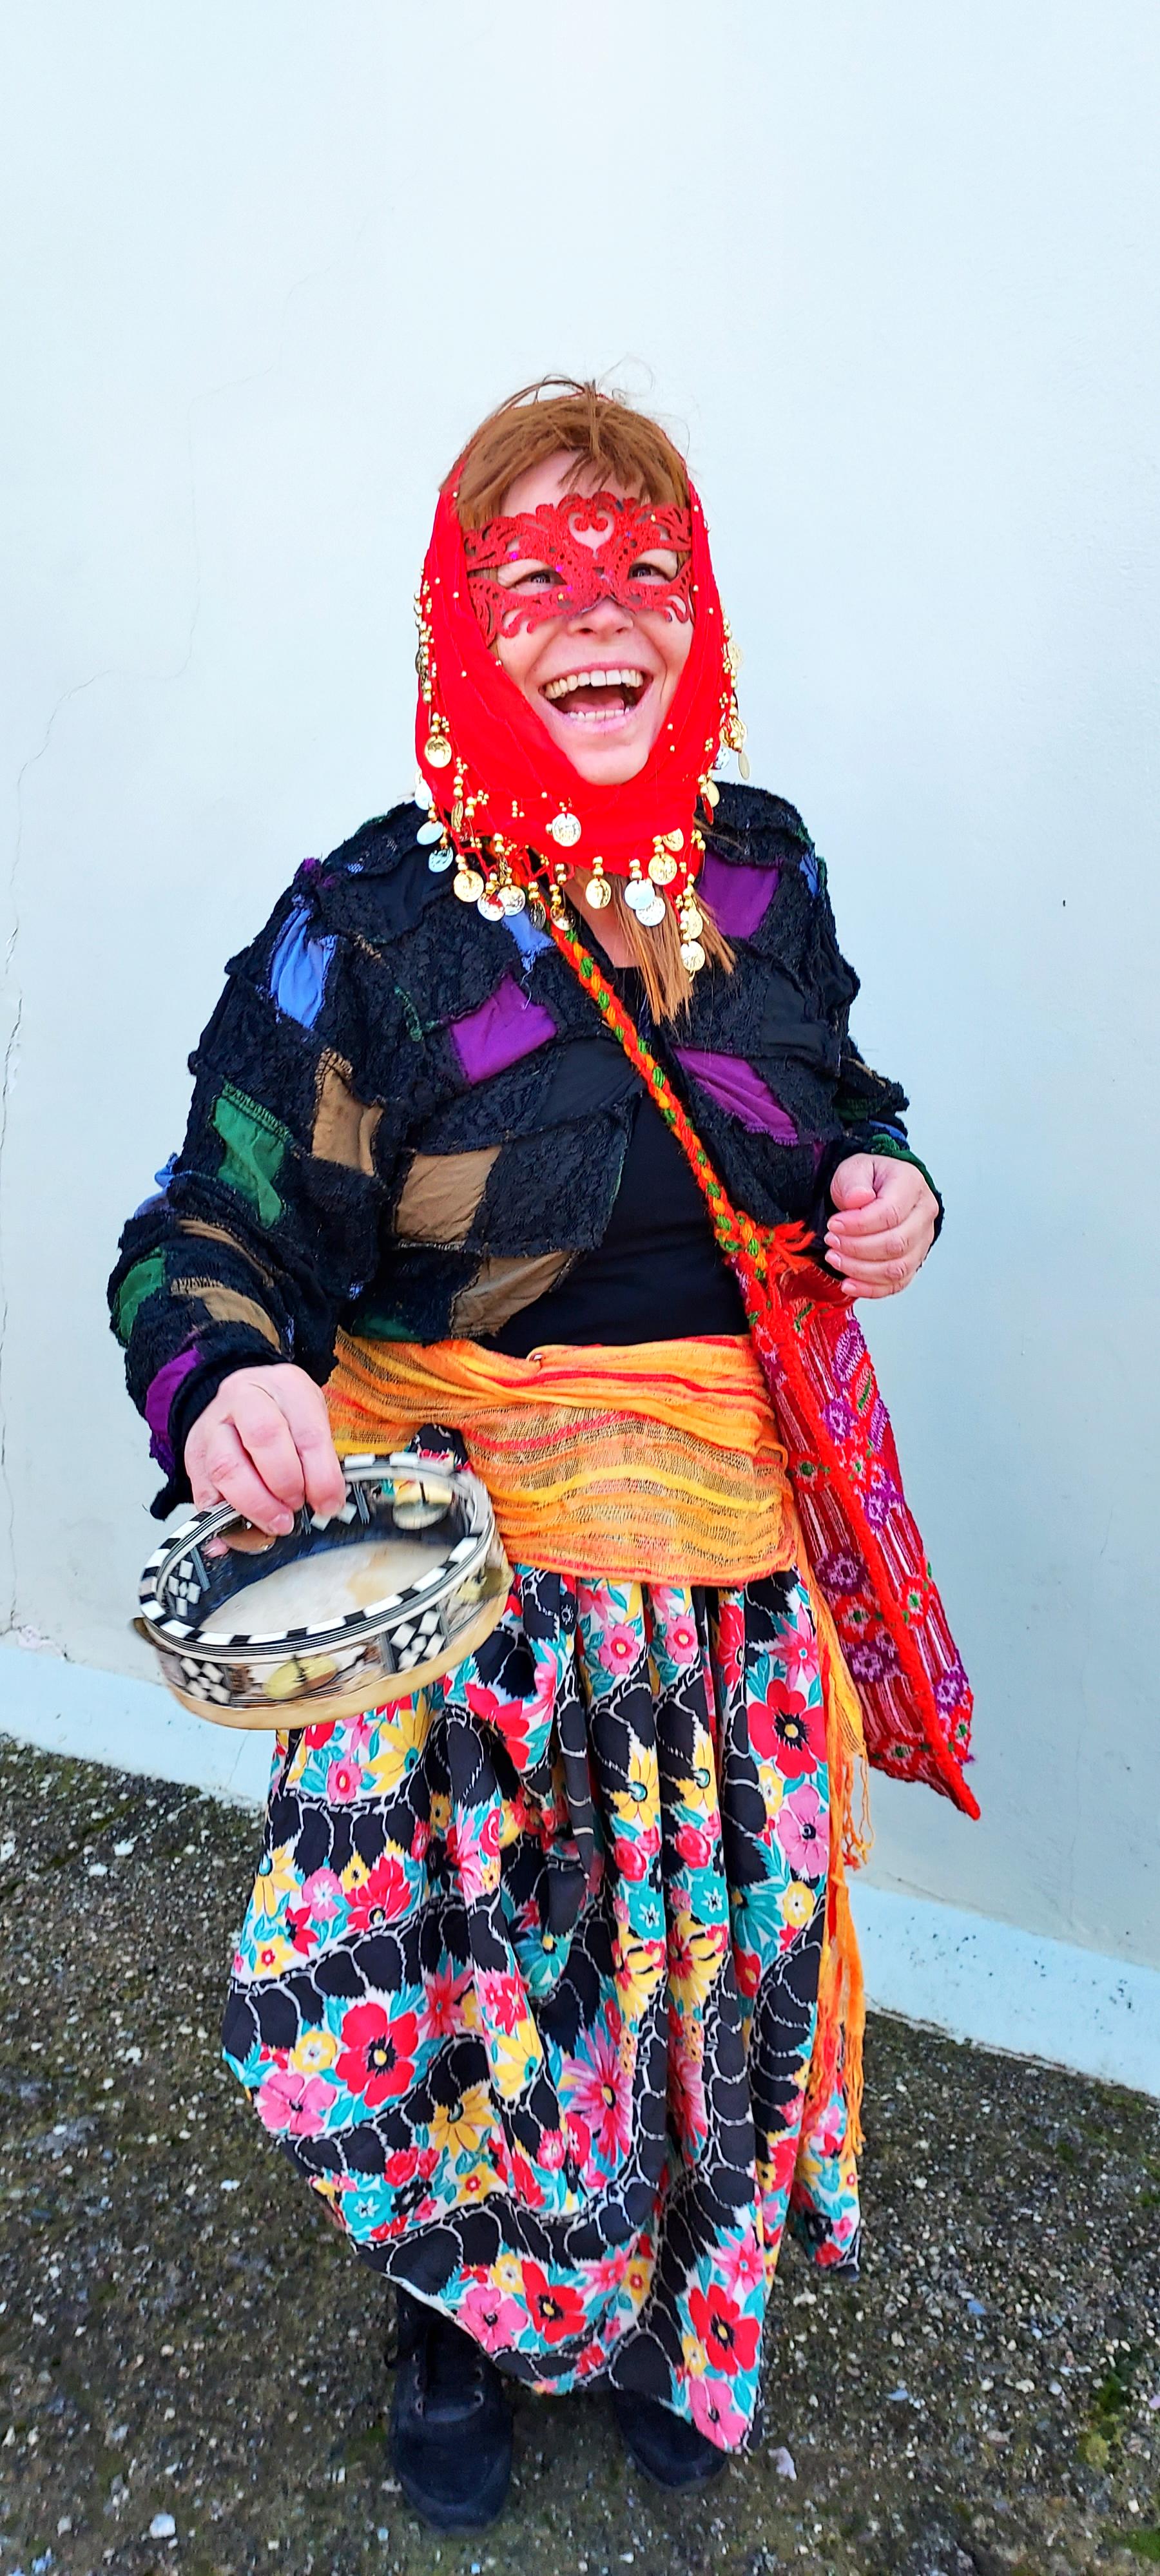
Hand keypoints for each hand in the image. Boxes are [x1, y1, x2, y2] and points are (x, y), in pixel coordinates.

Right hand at [184, 1364, 346, 1534]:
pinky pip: (203, 1493)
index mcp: (285, 1385)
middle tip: (297, 1507)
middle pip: (263, 1439)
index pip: (306, 1430)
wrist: (243, 1399)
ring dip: (255, 1504)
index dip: (320, 1475)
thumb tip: (327, 1506)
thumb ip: (321, 1459)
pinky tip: (233, 1536)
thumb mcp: (313, 1420)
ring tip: (276, 1521)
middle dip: (285, 1484)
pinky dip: (218, 1522)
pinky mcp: (194, 1455)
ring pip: (226, 1466)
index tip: (328, 1504)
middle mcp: (244, 1398)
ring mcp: (214, 1426)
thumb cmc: (284, 1413)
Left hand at [824, 1155, 938, 1299]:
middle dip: (857, 1248)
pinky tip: (849, 1283)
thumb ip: (854, 1182)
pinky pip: (896, 1284)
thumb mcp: (855, 1169)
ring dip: (860, 1270)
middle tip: (832, 1241)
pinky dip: (871, 1289)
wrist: (875, 1190)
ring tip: (835, 1259)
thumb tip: (859, 1198)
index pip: (890, 1213)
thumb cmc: (868, 1179)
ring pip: (897, 1268)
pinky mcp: (914, 1261)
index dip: (858, 1224)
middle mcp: (924, 1214)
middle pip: (896, 1243)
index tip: (834, 1225)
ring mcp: (922, 1241)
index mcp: (912, 1185)